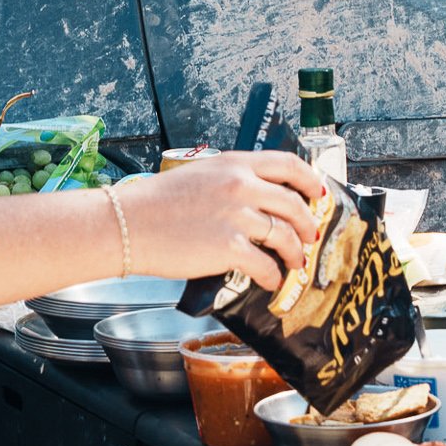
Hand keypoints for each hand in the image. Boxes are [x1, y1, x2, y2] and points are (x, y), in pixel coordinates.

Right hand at [118, 150, 323, 287]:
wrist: (127, 224)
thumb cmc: (156, 202)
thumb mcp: (199, 174)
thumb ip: (231, 180)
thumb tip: (256, 197)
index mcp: (235, 163)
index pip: (288, 164)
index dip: (309, 179)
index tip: (318, 192)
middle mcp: (241, 185)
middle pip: (294, 203)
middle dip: (309, 223)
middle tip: (311, 235)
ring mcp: (237, 217)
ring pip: (285, 235)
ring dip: (296, 253)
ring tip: (296, 263)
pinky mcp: (228, 248)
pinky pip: (266, 264)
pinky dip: (273, 276)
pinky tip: (271, 281)